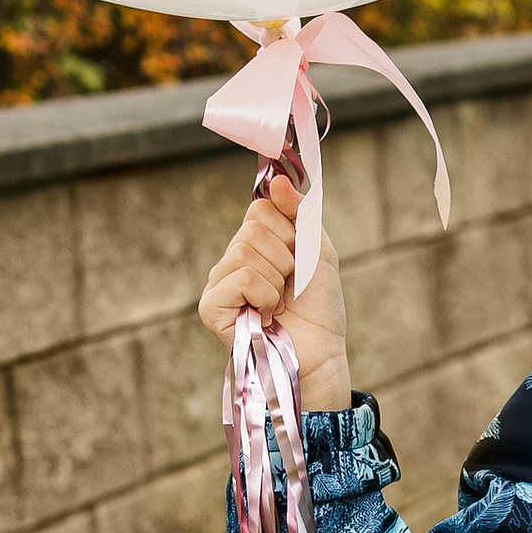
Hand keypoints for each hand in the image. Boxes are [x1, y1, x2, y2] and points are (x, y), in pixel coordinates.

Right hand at [197, 173, 353, 410]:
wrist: (321, 354)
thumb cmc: (319, 309)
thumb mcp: (317, 251)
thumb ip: (298, 213)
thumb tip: (276, 178)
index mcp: (253, 245)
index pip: (259, 208)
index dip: (288, 231)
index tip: (298, 259)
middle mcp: (230, 261)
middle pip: (253, 229)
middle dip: (285, 259)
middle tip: (289, 288)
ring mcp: (217, 283)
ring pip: (246, 251)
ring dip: (277, 281)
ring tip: (279, 304)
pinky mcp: (210, 307)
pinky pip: (241, 277)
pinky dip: (264, 296)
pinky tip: (266, 316)